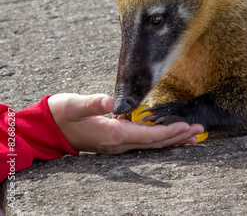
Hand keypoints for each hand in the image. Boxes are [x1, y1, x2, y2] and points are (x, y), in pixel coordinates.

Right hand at [47, 93, 204, 153]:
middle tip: (199, 130)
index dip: (167, 131)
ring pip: (151, 145)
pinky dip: (161, 138)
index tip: (185, 127)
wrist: (47, 129)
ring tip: (193, 136)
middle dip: (178, 137)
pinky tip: (171, 135)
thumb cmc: (60, 114)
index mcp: (111, 135)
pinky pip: (144, 142)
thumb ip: (92, 103)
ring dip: (173, 140)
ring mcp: (118, 145)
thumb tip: (110, 101)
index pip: (146, 135)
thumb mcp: (73, 105)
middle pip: (154, 143)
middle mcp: (117, 144)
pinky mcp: (117, 140)